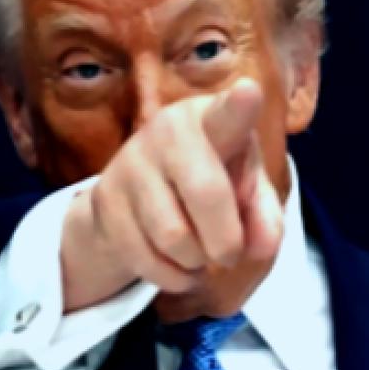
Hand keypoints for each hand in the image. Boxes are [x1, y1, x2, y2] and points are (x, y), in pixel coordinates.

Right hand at [60, 78, 283, 311]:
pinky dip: (172, 277)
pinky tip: (176, 265)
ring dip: (196, 262)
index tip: (250, 91)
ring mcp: (130, 164)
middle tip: (229, 255)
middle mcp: (167, 132)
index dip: (239, 107)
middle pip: (207, 195)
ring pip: (175, 238)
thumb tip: (260, 248)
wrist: (133, 196)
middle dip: (226, 242)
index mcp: (211, 120)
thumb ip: (264, 218)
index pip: (227, 115)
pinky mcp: (104, 201)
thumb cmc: (206, 182)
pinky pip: (147, 260)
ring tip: (199, 254)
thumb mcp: (245, 192)